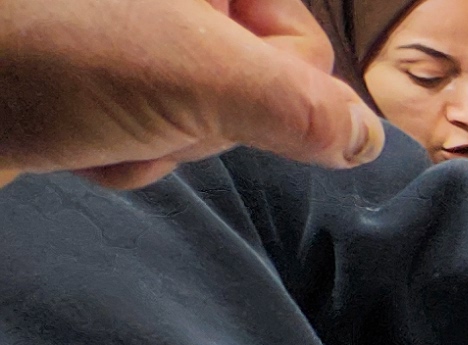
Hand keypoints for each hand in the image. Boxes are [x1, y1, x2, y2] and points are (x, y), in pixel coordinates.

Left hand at [0, 0, 381, 190]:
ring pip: (190, 106)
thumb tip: (365, 139)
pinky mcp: (74, 67)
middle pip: (244, 76)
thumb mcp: (195, 77)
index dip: (270, 88)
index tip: (211, 94)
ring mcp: (113, 30)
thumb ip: (300, 107)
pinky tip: (72, 139)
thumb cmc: (39, 57)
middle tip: (146, 113)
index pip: (297, 39)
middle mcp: (164, 0)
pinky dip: (115, 145)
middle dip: (198, 117)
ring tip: (98, 130)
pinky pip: (136, 118)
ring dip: (155, 141)